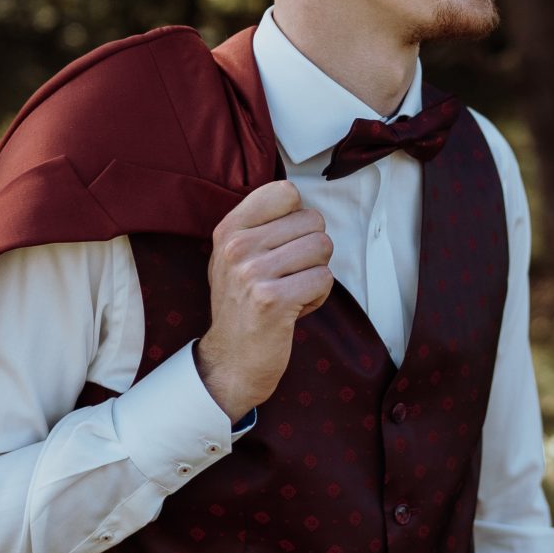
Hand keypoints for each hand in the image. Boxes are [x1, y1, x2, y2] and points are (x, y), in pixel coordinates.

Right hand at [193, 179, 333, 415]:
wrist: (231, 360)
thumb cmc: (243, 304)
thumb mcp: (235, 256)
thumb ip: (262, 224)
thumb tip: (299, 199)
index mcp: (229, 229)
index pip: (286, 192)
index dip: (297, 218)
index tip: (283, 243)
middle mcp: (237, 247)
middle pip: (313, 220)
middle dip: (311, 250)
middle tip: (287, 275)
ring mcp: (253, 273)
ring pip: (323, 247)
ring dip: (315, 273)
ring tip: (290, 291)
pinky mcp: (273, 300)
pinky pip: (324, 279)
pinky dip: (317, 297)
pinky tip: (294, 308)